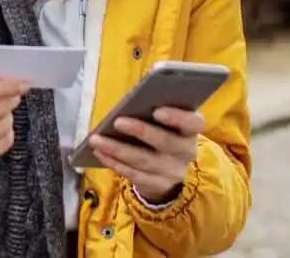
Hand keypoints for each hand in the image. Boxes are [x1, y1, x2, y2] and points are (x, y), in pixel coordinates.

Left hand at [89, 107, 203, 203]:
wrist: (166, 168)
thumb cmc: (159, 131)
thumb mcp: (163, 121)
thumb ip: (152, 112)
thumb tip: (128, 104)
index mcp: (190, 130)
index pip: (193, 123)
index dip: (177, 117)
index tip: (157, 111)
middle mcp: (186, 152)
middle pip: (166, 142)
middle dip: (140, 131)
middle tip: (117, 122)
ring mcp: (173, 172)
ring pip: (144, 160)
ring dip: (117, 149)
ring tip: (96, 139)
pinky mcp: (158, 185)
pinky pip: (134, 175)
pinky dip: (114, 163)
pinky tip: (100, 153)